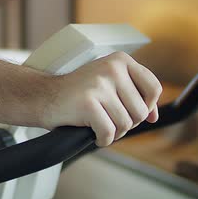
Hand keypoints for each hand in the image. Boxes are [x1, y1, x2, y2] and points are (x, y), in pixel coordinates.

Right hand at [43, 52, 161, 146]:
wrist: (43, 96)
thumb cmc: (77, 93)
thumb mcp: (108, 83)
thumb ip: (134, 95)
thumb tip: (154, 116)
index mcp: (120, 60)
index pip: (153, 88)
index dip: (148, 107)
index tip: (133, 112)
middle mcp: (111, 68)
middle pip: (140, 111)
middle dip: (126, 122)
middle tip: (106, 117)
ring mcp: (99, 85)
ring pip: (125, 124)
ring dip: (112, 131)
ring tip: (96, 122)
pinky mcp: (88, 103)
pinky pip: (108, 132)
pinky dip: (101, 139)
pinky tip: (90, 131)